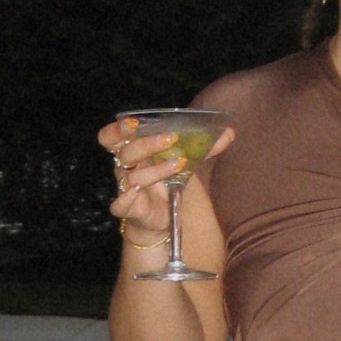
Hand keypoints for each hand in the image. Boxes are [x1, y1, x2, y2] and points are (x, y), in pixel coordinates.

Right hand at [97, 116, 234, 243]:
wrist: (162, 218)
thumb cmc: (166, 182)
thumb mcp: (184, 163)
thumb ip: (204, 149)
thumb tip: (229, 133)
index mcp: (134, 153)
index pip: (111, 137)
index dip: (118, 129)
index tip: (134, 123)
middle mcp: (126, 169)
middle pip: (125, 153)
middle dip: (146, 144)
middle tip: (170, 138)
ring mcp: (125, 190)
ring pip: (131, 177)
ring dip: (156, 170)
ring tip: (180, 164)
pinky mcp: (130, 210)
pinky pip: (119, 205)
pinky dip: (125, 199)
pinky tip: (135, 193)